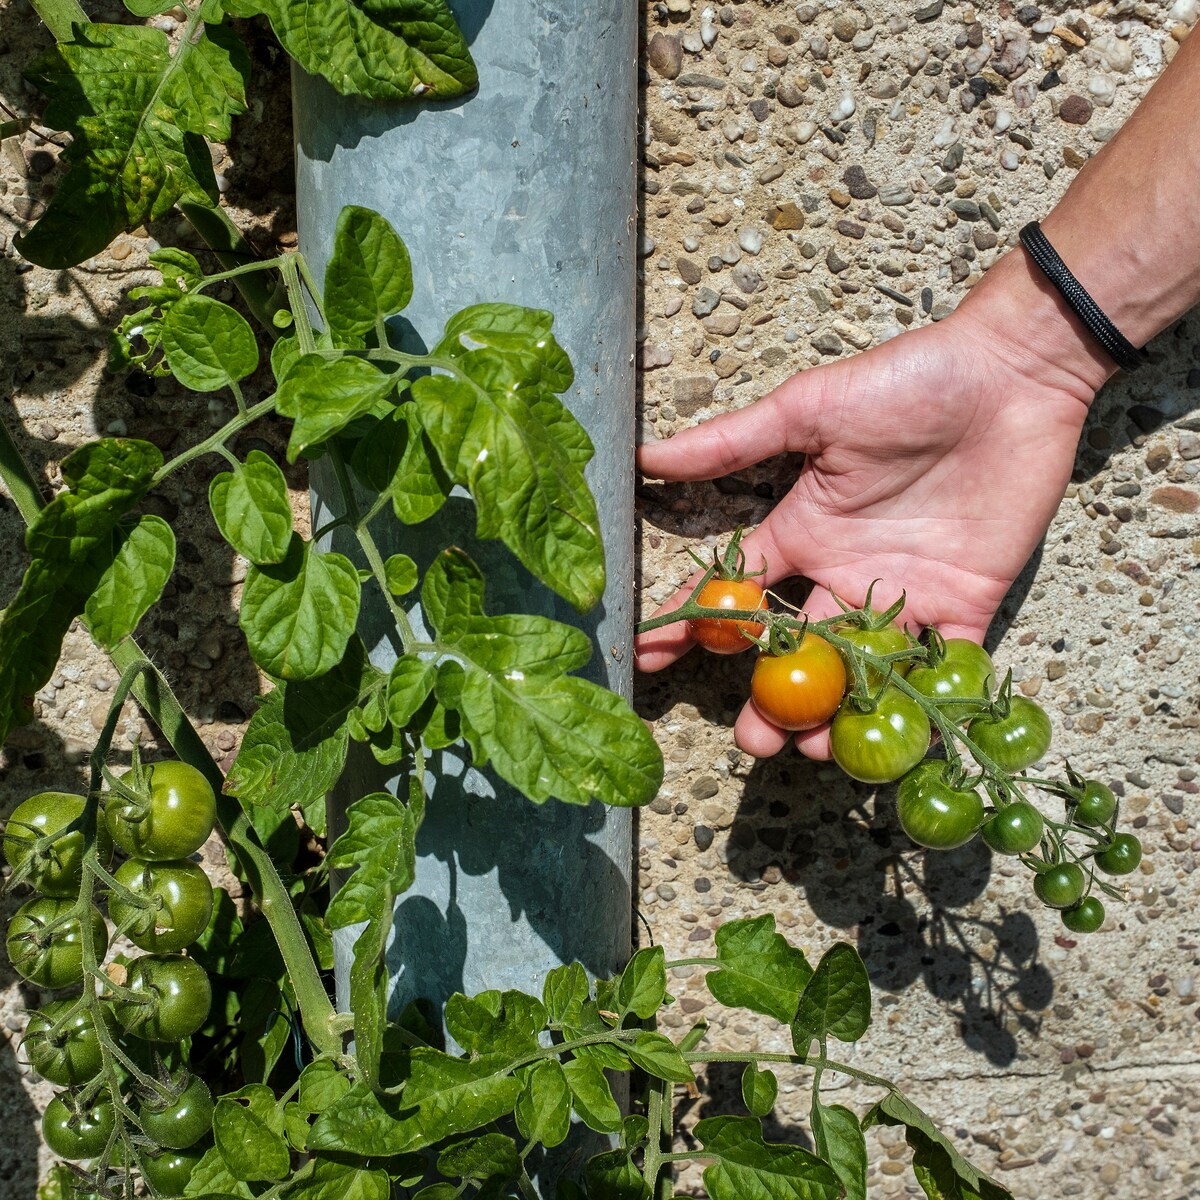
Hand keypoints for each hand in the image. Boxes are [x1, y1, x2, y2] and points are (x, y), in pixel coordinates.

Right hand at [635, 297, 1102, 760]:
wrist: (1009, 376)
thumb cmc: (905, 383)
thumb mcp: (808, 410)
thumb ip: (731, 443)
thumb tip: (646, 457)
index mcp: (803, 533)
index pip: (736, 592)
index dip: (694, 625)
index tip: (649, 655)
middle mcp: (844, 574)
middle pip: (796, 654)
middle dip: (772, 701)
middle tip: (755, 740)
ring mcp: (904, 595)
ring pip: (861, 674)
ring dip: (838, 716)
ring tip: (815, 750)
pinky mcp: (965, 605)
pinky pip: (944, 666)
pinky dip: (926, 704)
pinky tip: (901, 742)